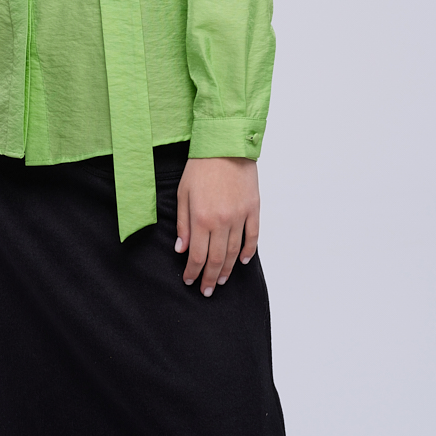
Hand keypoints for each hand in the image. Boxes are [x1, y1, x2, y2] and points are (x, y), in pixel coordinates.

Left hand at [175, 157, 258, 295]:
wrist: (225, 145)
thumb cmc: (200, 166)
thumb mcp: (183, 193)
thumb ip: (183, 223)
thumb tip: (181, 249)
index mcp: (201, 218)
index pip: (197, 255)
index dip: (193, 272)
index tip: (190, 281)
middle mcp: (222, 222)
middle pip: (216, 259)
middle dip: (209, 277)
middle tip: (206, 290)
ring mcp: (240, 217)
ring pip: (234, 252)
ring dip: (227, 269)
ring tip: (220, 280)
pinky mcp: (254, 209)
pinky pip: (253, 237)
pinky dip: (248, 252)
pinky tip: (242, 261)